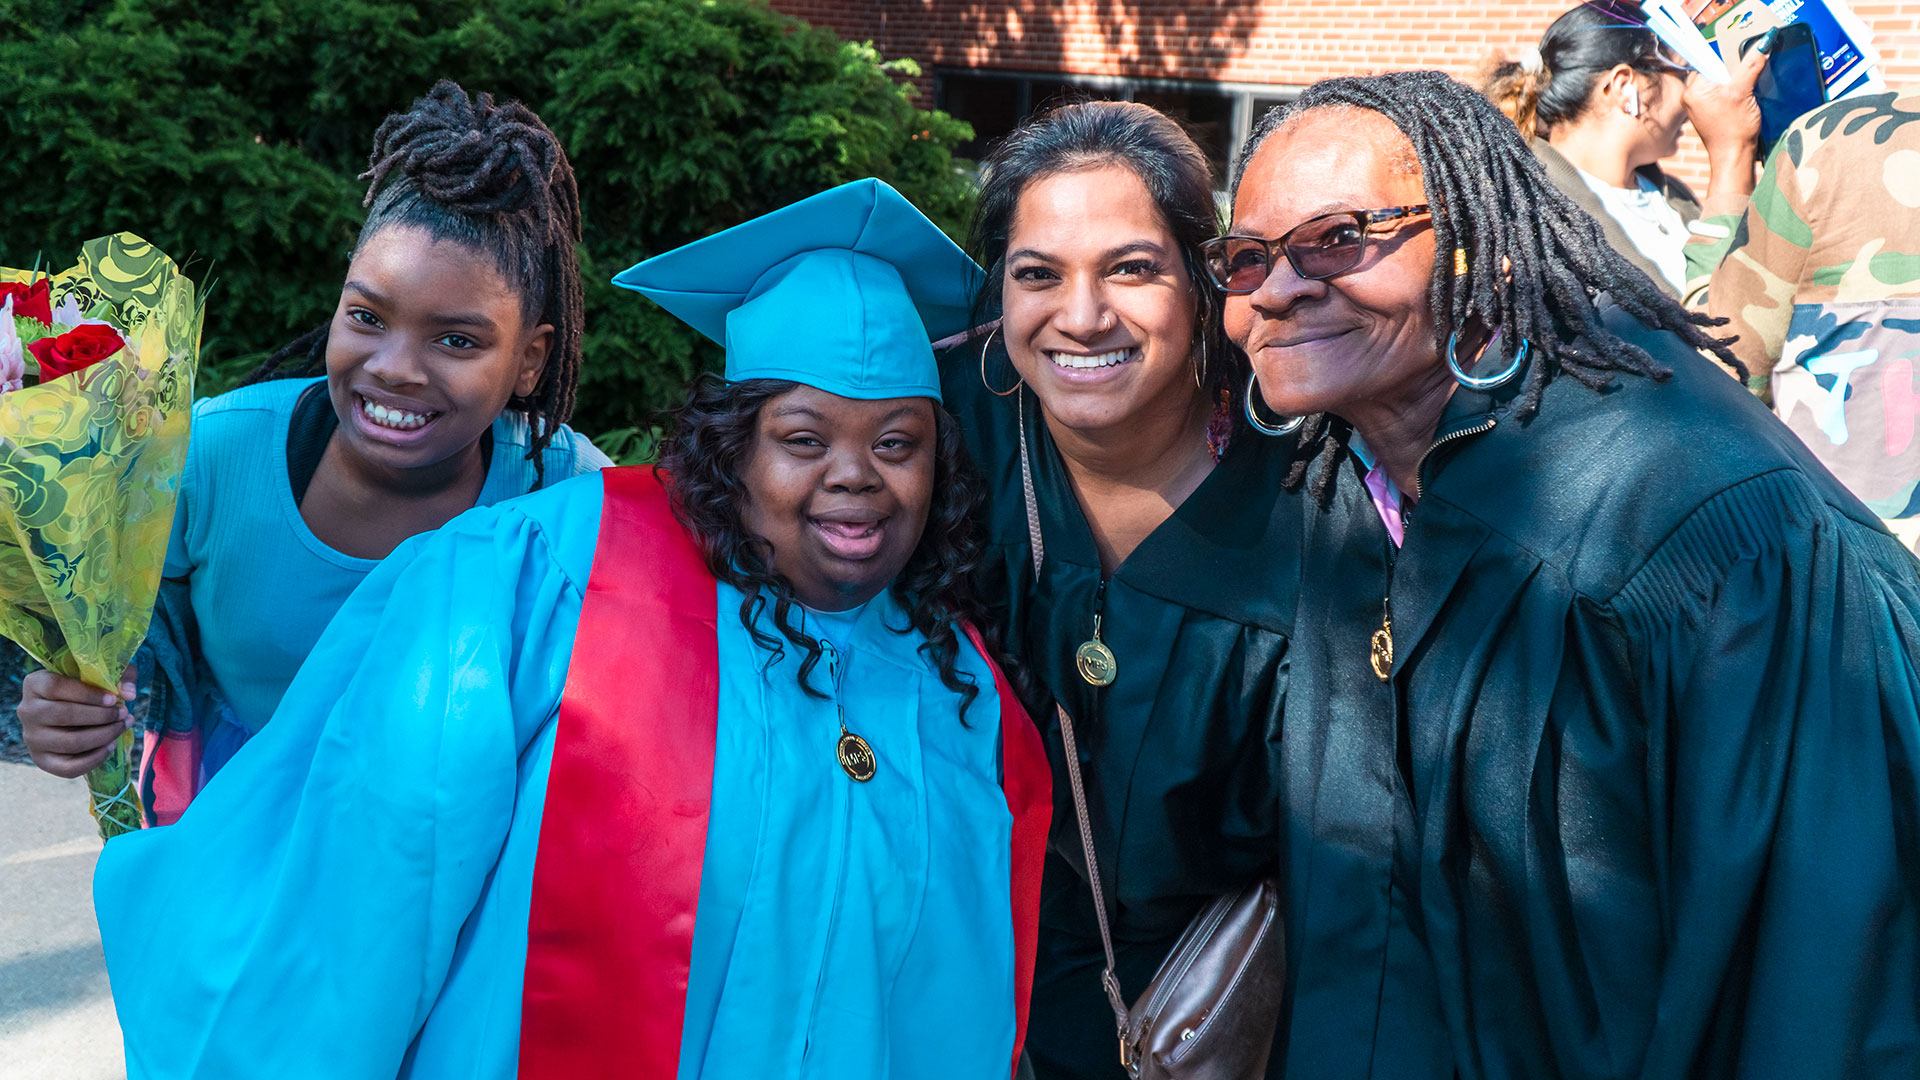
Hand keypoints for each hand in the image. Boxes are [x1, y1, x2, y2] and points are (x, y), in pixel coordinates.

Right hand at [19, 663, 135, 777]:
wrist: (73, 710)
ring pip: (70, 742)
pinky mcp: (41, 760)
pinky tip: (111, 746)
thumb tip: (129, 694)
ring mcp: (32, 738)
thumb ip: (120, 675)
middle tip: (124, 714)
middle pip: (64, 715)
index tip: (113, 699)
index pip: (56, 687)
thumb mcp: (103, 672)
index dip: (88, 694)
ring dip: (104, 736)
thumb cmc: (88, 687)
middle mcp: (27, 711)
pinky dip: (95, 759)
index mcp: (35, 684)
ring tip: (123, 727)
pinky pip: (69, 767)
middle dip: (102, 716)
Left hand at [1686, 44, 1765, 175]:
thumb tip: (1762, 43)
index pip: (1710, 60)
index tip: (1743, 59)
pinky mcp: (1709, 112)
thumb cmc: (1734, 130)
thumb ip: (1751, 66)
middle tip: (1745, 79)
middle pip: (1716, 70)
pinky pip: (1722, 93)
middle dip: (1734, 70)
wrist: (1734, 157)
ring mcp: (1699, 105)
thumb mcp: (1743, 92)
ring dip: (1736, 82)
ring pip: (1721, 81)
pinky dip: (1734, 92)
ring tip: (1744, 92)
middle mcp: (1691, 96)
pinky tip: (1743, 99)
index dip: (1729, 57)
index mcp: (1693, 90)